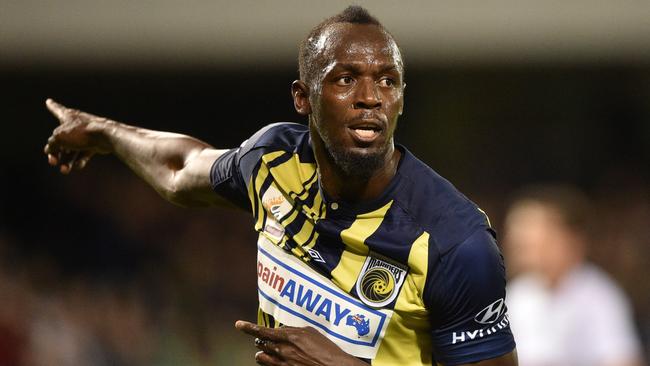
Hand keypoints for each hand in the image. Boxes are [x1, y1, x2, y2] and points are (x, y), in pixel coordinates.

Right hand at [44, 98, 111, 173]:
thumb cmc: (81, 132)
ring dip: (67, 161)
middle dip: (56, 153)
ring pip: (72, 149)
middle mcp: (76, 124)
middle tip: (52, 162)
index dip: (52, 105)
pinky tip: (78, 166)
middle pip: (61, 139)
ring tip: (65, 170)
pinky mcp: (94, 144)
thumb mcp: (59, 138)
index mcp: (67, 116)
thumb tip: (49, 150)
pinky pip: (84, 154)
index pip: (56, 109)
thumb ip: (51, 144)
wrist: (106, 137)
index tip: (48, 100)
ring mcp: (85, 134)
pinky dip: (80, 161)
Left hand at [235, 320, 364, 365]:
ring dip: (263, 353)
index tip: (238, 325)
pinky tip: (279, 360)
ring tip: (270, 351)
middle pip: (260, 344)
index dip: (248, 328)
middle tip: (267, 339)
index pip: (262, 331)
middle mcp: (282, 351)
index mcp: (289, 337)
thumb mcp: (311, 333)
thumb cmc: (326, 350)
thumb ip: (294, 330)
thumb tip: (284, 330)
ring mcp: (282, 364)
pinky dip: (271, 363)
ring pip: (261, 358)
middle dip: (261, 340)